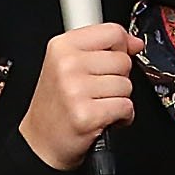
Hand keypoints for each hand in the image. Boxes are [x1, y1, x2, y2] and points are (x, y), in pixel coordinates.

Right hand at [19, 22, 135, 167]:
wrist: (41, 143)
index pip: (112, 32)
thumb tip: (134, 43)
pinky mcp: (87, 114)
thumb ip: (101, 48)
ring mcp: (75, 90)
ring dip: (118, 99)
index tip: (112, 59)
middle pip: (123, 60)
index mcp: (61, 47)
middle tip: (97, 90)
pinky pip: (126, 107)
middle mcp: (66, 65)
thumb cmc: (56, 105)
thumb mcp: (67, 65)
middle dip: (118, 77)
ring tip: (98, 105)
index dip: (120, 47)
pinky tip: (103, 118)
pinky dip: (122, 117)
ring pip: (127, 85)